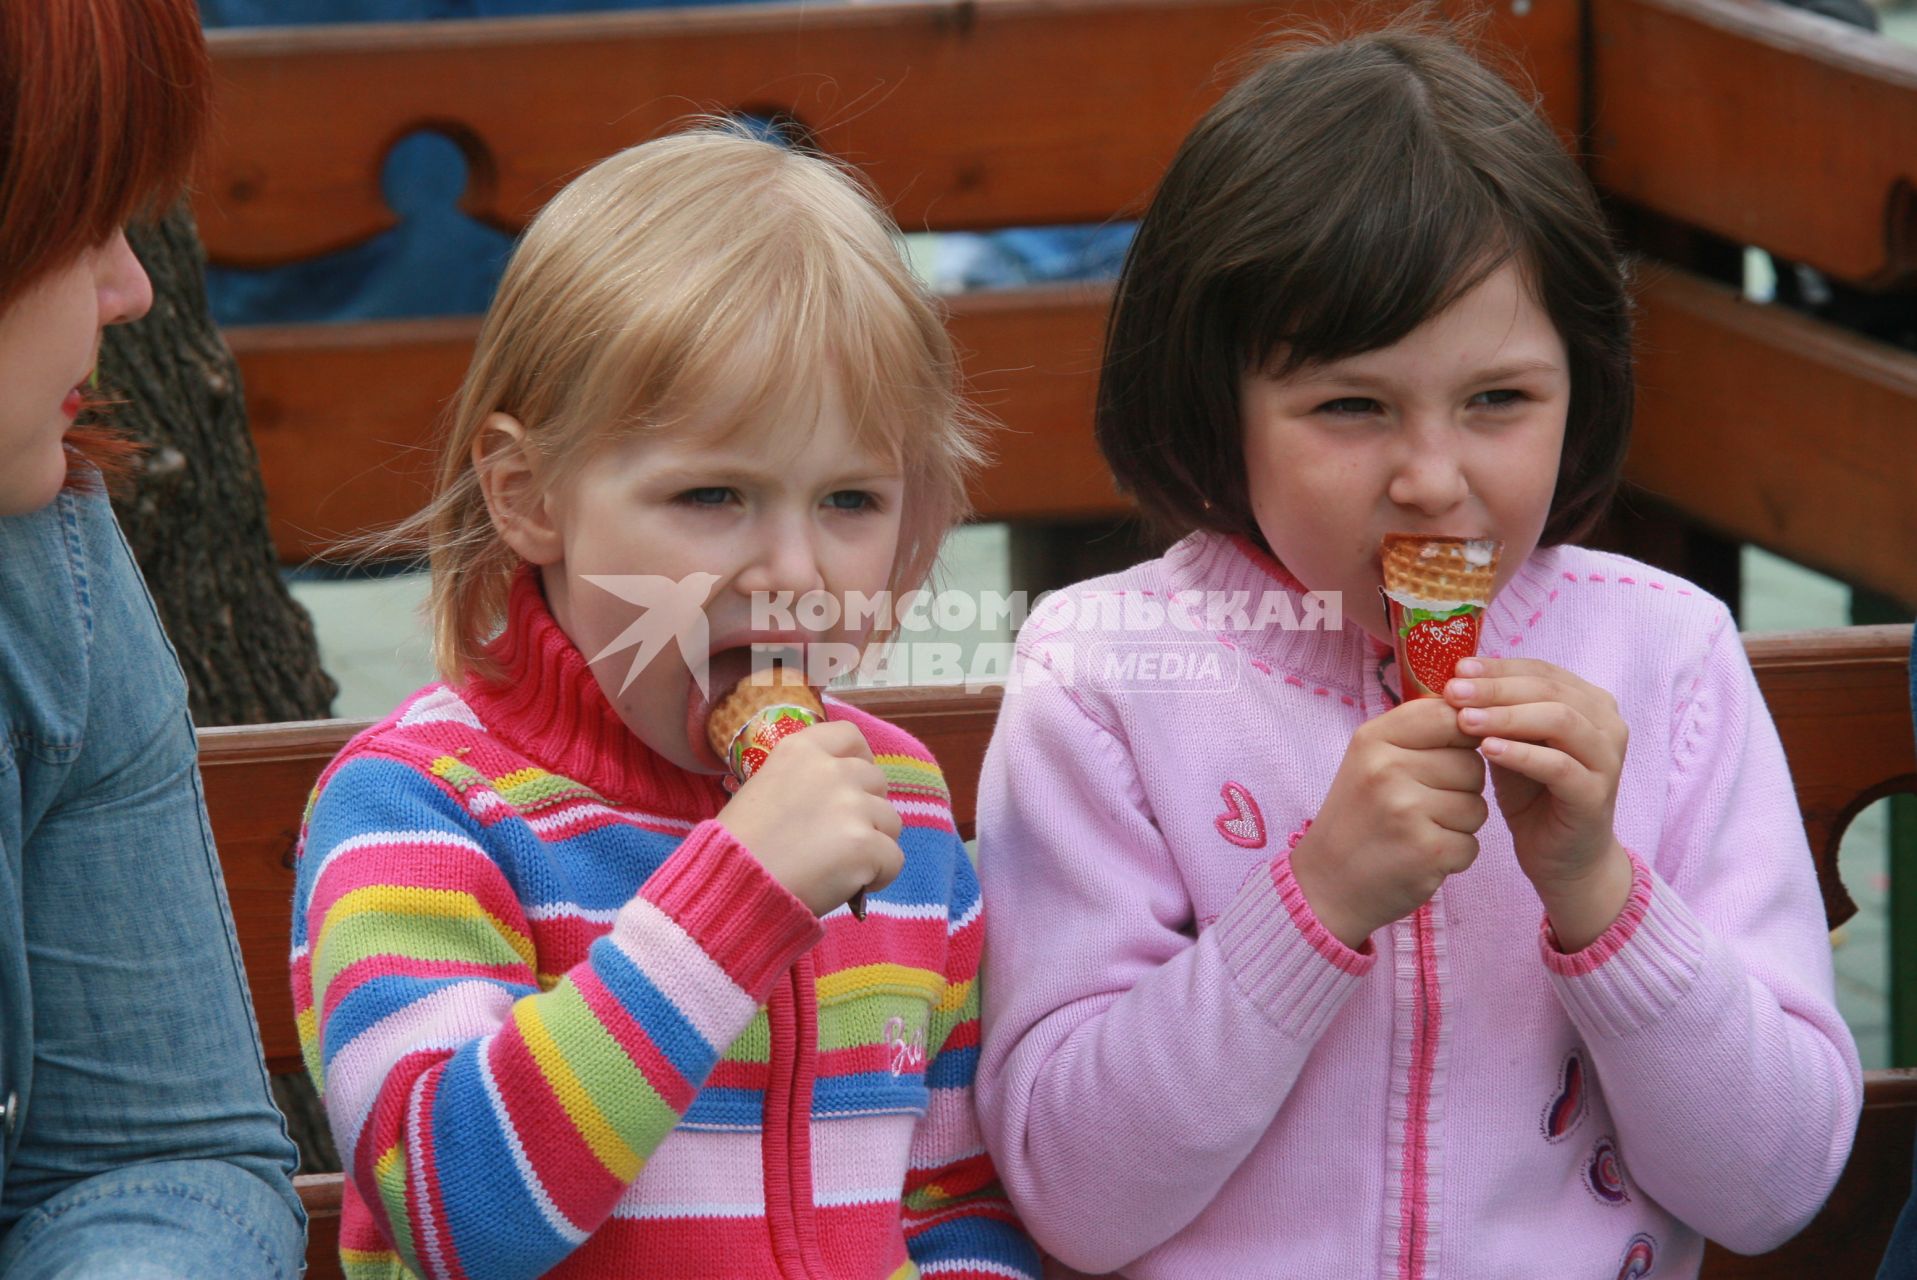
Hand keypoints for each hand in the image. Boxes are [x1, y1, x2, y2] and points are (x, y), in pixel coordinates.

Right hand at [716, 722, 903, 915]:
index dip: (858, 759)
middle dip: (867, 808)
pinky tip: (849, 887)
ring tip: (841, 866)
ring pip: (891, 821)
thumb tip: (833, 798)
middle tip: (840, 837)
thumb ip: (802, 781)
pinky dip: (879, 877)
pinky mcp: (866, 845)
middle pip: (876, 781)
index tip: (851, 784)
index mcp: (801, 750)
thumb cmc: (739, 847)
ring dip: (874, 843)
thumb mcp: (761, 789)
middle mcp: (831, 770)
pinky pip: (894, 859)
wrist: (733, 888)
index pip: (850, 736)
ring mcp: (851, 806)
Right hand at [1289, 697, 1487, 948]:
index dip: (1464, 735)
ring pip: (1477, 806)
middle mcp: (1388, 769)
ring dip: (1459, 824)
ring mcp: (1407, 810)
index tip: (1448, 756)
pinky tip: (1421, 855)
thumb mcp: (1370, 760)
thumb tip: (1476, 711)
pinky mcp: (1427, 850)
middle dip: (1461, 787)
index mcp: (1374, 739)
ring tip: (1420, 830)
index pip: (1449, 714)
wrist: (1325, 884)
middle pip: (1472, 764)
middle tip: (1422, 805)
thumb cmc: (1358, 817)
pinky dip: (1454, 856)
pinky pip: (1472, 844)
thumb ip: (1417, 733)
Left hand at [1444, 657, 1631, 950]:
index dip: (1498, 667)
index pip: (1541, 671)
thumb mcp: (1510, 743)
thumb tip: (1454, 678)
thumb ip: (1495, 712)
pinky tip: (1487, 750)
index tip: (1456, 669)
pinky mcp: (1596, 794)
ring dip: (1507, 716)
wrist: (1562, 858)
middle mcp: (1606, 724)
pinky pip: (1559, 766)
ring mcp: (1606, 759)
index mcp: (1588, 702)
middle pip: (1549, 690)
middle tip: (1453, 691)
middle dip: (1496, 688)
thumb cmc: (1532, 794)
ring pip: (1559, 720)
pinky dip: (1521, 753)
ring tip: (1464, 719)